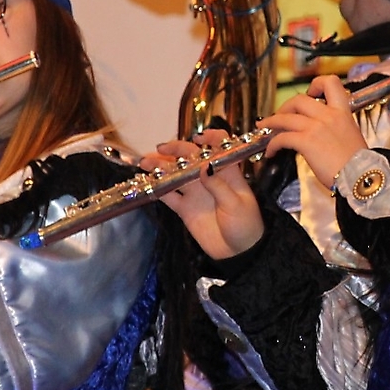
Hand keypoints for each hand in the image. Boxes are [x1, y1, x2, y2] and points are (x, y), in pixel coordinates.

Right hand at [141, 130, 263, 259]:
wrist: (238, 252)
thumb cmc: (245, 225)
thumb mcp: (236, 204)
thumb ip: (219, 186)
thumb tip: (204, 166)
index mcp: (226, 173)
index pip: (220, 147)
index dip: (211, 138)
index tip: (198, 137)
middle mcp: (208, 178)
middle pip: (190, 158)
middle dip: (175, 150)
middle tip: (160, 149)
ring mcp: (195, 192)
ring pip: (175, 175)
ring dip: (160, 167)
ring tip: (145, 163)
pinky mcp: (185, 209)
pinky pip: (168, 196)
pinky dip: (157, 189)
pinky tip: (146, 183)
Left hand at [258, 75, 367, 190]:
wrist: (362, 177)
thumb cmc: (360, 164)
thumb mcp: (352, 136)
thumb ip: (337, 128)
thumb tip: (324, 133)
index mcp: (342, 112)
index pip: (330, 83)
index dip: (316, 84)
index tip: (310, 93)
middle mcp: (328, 115)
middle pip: (299, 100)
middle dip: (285, 107)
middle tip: (280, 117)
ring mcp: (316, 127)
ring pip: (285, 117)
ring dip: (271, 123)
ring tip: (265, 129)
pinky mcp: (306, 142)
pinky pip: (282, 138)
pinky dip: (272, 144)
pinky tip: (270, 152)